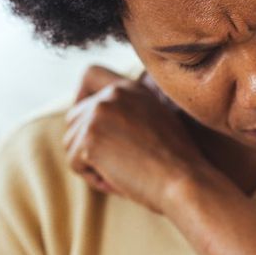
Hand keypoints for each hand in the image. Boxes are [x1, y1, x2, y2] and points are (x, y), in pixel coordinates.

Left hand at [63, 65, 208, 212]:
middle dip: (86, 144)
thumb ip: (129, 112)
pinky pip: (74, 164)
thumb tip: (101, 127)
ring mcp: (98, 113)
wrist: (185, 180)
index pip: (89, 74)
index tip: (90, 121)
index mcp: (130, 88)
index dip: (81, 97)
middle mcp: (112, 94)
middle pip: (73, 118)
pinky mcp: (89, 138)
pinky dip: (94, 179)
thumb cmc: (177, 163)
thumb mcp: (156, 121)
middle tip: (118, 164)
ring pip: (71, 143)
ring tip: (125, 172)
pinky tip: (121, 180)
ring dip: (91, 164)